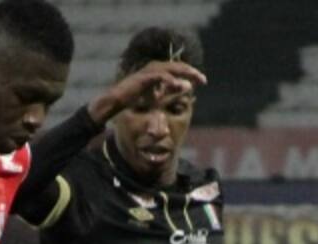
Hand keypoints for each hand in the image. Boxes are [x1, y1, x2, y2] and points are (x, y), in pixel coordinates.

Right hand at [89, 60, 207, 123]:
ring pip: (169, 69)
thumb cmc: (133, 99)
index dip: (190, 73)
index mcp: (157, 72)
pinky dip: (169, 80)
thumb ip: (170, 91)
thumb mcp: (156, 97)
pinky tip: (178, 85)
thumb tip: (188, 87)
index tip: (203, 81)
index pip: (177, 69)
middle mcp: (153, 69)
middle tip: (203, 79)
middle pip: (176, 66)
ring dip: (183, 73)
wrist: (114, 102)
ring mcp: (147, 72)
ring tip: (195, 80)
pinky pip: (158, 77)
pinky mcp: (142, 79)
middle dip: (190, 72)